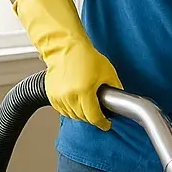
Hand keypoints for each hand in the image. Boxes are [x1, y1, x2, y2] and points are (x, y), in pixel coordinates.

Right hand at [13, 0, 121, 129]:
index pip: (94, 117)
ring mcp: (58, 96)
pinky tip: (77, 103)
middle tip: (100, 112)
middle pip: (83, 118)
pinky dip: (70, 110)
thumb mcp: (108, 73)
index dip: (102, 123)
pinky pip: (62, 110)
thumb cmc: (85, 56)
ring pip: (72, 115)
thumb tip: (119, 100)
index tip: (106, 124)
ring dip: (81, 114)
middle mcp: (69, 96)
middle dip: (93, 117)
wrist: (65, 47)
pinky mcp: (51, 94)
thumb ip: (115, 89)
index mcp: (84, 92)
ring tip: (88, 105)